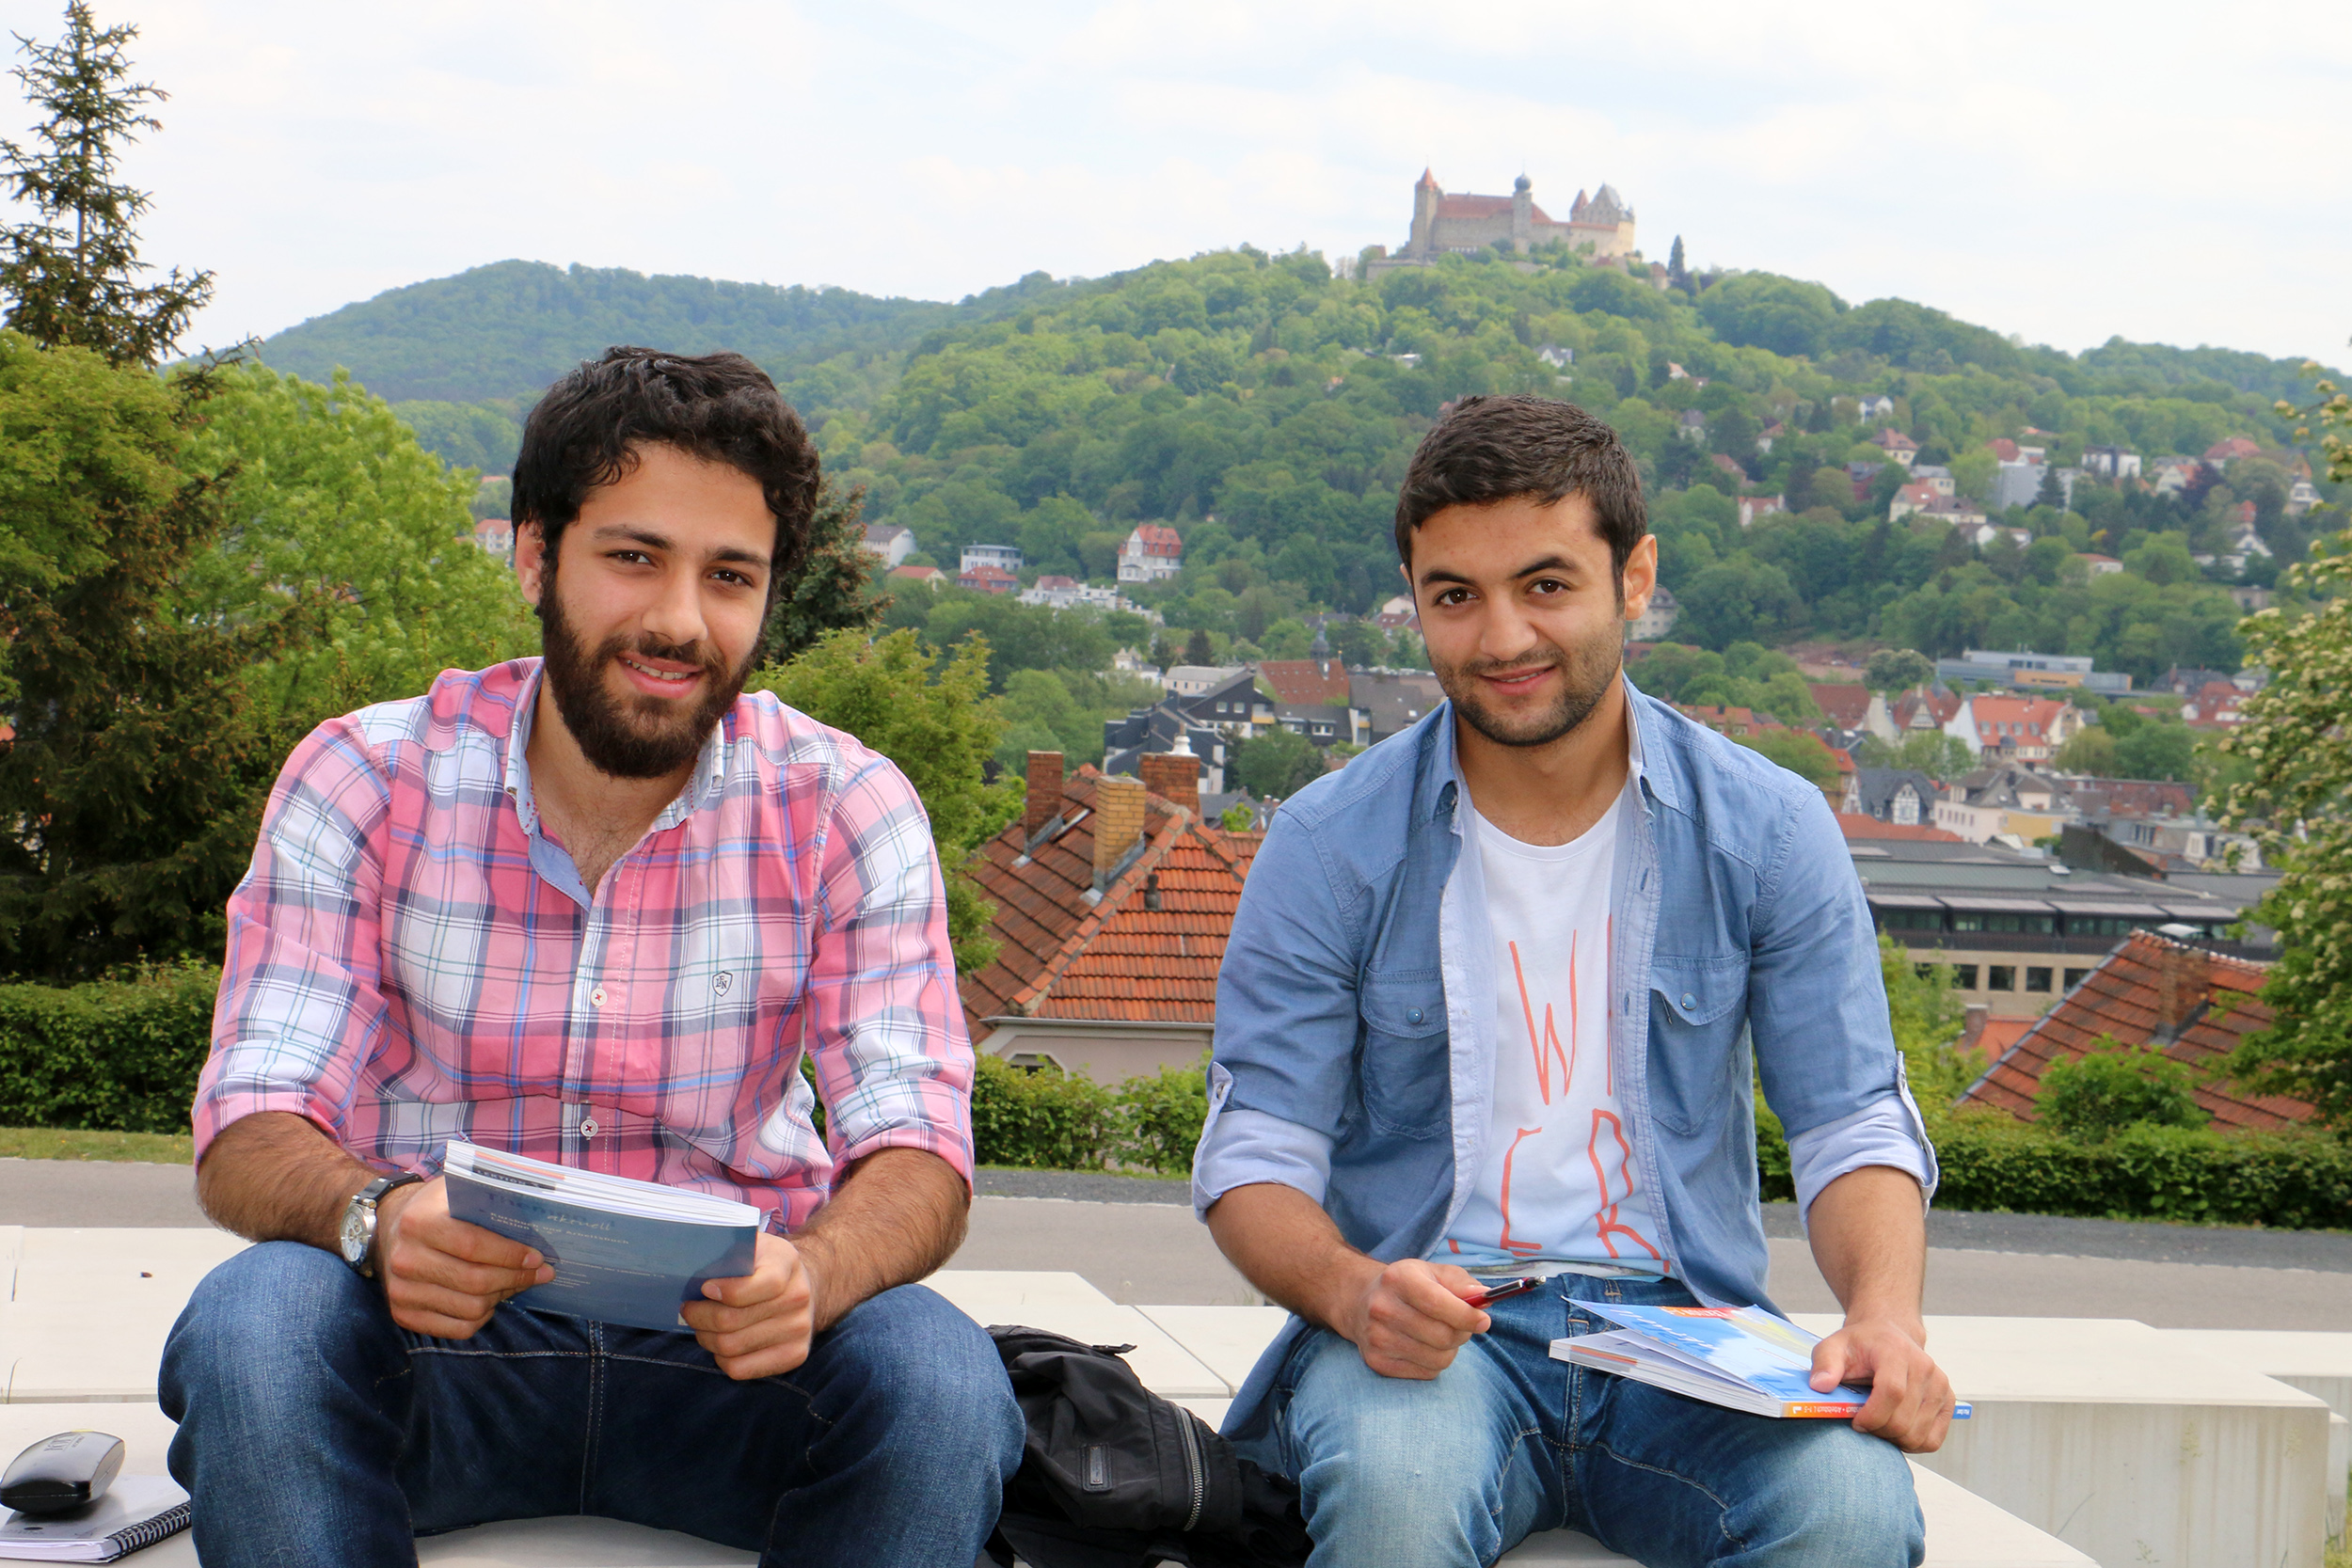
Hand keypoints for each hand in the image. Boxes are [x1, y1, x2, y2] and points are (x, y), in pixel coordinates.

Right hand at [374, 1177, 553, 1338]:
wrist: (390, 1227)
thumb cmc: (436, 1207)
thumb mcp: (456, 1190)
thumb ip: (489, 1200)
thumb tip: (537, 1216)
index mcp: (418, 1222)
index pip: (473, 1246)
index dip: (510, 1254)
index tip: (538, 1257)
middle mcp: (404, 1259)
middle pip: (475, 1281)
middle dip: (515, 1278)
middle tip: (540, 1273)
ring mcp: (401, 1291)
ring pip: (470, 1308)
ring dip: (501, 1297)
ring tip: (515, 1283)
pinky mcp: (403, 1314)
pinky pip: (456, 1328)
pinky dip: (481, 1317)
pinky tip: (490, 1300)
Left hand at [679, 1233, 818, 1379]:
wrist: (801, 1286)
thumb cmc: (762, 1265)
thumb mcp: (750, 1245)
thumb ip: (726, 1250)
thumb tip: (689, 1264)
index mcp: (786, 1262)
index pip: (760, 1283)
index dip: (726, 1289)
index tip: (704, 1288)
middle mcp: (798, 1296)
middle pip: (732, 1320)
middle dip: (700, 1317)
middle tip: (689, 1310)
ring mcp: (800, 1329)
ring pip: (731, 1346)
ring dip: (706, 1338)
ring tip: (702, 1326)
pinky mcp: (795, 1355)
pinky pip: (741, 1369)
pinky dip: (721, 1359)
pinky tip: (721, 1343)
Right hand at [1340, 1258, 1490, 1379]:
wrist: (1362, 1301)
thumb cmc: (1409, 1286)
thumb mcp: (1434, 1273)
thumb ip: (1462, 1283)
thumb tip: (1484, 1297)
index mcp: (1399, 1278)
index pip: (1438, 1303)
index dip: (1467, 1316)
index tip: (1483, 1321)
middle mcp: (1383, 1308)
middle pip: (1442, 1336)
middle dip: (1462, 1333)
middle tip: (1462, 1326)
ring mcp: (1377, 1338)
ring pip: (1438, 1359)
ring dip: (1450, 1350)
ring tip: (1440, 1335)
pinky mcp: (1377, 1362)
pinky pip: (1426, 1373)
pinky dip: (1434, 1363)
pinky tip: (1423, 1346)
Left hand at [1809, 1314, 1954, 1452]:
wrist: (1888, 1335)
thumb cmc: (1860, 1345)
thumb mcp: (1833, 1347)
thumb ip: (1824, 1364)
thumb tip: (1821, 1385)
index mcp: (1896, 1351)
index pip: (1892, 1392)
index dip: (1872, 1415)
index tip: (1855, 1421)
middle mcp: (1925, 1367)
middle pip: (1904, 1420)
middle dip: (1878, 1430)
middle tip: (1862, 1423)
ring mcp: (1940, 1385)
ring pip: (1918, 1435)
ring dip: (1893, 1439)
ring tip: (1877, 1424)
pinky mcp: (1948, 1401)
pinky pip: (1932, 1440)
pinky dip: (1911, 1443)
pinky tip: (1895, 1429)